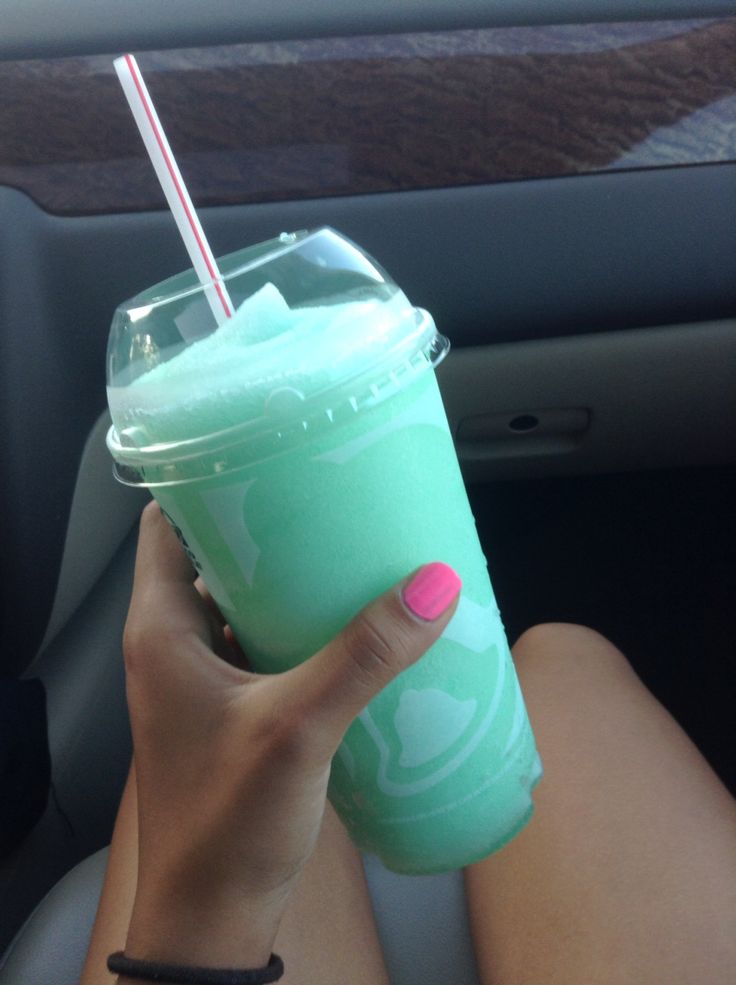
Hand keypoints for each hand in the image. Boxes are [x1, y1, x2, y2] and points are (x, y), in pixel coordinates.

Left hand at [121, 502, 460, 968]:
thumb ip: (364, 655)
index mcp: (160, 631)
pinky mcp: (238, 712)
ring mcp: (207, 681)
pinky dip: (304, 629)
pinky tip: (355, 626)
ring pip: (246, 605)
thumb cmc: (226, 825)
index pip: (167, 527)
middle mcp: (175, 647)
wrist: (213, 920)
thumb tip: (433, 583)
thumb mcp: (297, 728)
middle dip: (272, 530)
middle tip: (334, 504)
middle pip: (216, 560)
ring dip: (293, 582)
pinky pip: (269, 647)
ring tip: (353, 553)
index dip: (210, 488)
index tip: (269, 460)